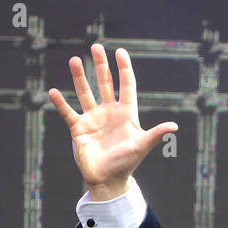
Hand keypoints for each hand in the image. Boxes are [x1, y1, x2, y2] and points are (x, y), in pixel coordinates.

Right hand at [48, 44, 177, 199]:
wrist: (108, 180)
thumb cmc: (127, 163)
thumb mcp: (141, 146)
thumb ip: (156, 134)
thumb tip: (174, 126)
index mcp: (126, 114)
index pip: (126, 86)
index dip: (124, 69)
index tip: (120, 52)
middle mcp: (109, 112)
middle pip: (105, 84)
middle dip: (101, 65)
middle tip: (96, 47)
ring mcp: (93, 119)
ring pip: (85, 93)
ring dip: (79, 77)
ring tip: (74, 59)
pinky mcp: (78, 128)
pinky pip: (68, 112)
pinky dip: (60, 103)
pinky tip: (53, 92)